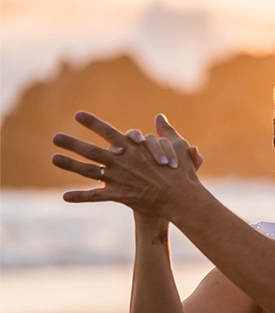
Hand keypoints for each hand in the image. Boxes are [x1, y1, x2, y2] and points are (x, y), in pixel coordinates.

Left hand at [53, 114, 205, 217]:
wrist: (181, 196)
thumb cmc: (181, 170)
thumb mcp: (177, 145)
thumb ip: (166, 131)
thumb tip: (160, 116)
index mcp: (134, 148)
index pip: (109, 131)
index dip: (93, 123)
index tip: (78, 115)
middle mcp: (122, 161)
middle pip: (92, 150)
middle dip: (73, 143)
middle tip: (55, 137)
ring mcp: (118, 178)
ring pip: (89, 171)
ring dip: (70, 165)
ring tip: (54, 158)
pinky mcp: (119, 195)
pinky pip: (96, 196)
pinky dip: (80, 196)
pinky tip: (64, 196)